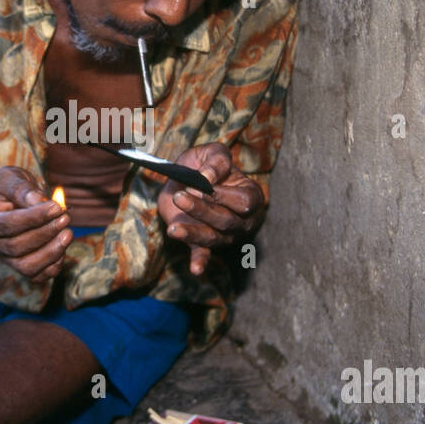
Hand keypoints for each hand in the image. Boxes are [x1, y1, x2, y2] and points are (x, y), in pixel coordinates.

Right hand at [0, 166, 71, 281]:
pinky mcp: (18, 266)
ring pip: (26, 267)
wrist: (0, 199)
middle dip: (45, 233)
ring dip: (51, 252)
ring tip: (68, 233)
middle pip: (16, 247)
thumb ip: (22, 189)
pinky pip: (36, 276)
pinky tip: (63, 246)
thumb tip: (42, 203)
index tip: (57, 207)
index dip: (34, 218)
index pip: (6, 225)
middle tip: (65, 217)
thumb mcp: (9, 178)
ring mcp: (2, 258)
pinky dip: (53, 265)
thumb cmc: (4, 187)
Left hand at [157, 143, 263, 275]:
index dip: (224, 195)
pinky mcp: (204, 242)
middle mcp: (241, 219)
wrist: (186, 178)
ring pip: (212, 238)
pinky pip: (204, 254)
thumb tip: (208, 178)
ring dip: (193, 233)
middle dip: (202, 210)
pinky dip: (200, 262)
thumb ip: (216, 160)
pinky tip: (196, 270)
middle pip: (226, 221)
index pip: (244, 201)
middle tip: (180, 196)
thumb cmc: (205, 165)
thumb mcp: (213, 152)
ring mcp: (224, 234)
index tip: (203, 184)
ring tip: (174, 228)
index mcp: (250, 195)